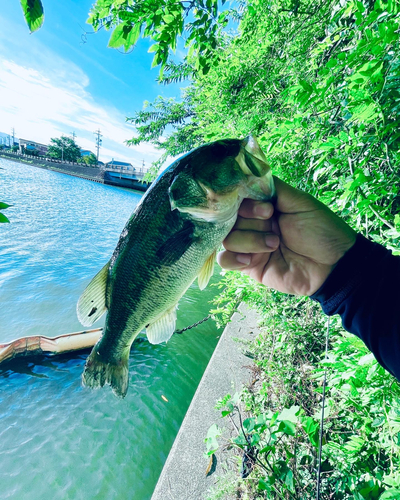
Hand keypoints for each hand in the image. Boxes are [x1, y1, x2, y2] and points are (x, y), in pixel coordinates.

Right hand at [217, 177, 356, 295]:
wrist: (333, 265)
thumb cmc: (322, 230)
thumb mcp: (300, 202)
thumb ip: (273, 188)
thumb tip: (248, 174)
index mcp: (264, 207)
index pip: (238, 200)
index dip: (247, 204)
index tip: (267, 209)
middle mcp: (254, 224)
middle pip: (230, 219)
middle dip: (250, 222)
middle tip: (272, 225)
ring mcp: (250, 246)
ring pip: (227, 239)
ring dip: (249, 241)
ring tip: (274, 245)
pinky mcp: (249, 266)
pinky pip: (225, 261)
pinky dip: (233, 259)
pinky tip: (251, 260)